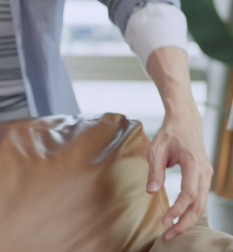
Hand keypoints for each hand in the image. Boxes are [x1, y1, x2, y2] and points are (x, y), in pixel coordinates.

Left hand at [146, 112, 212, 241]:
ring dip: (188, 219)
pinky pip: (201, 198)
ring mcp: (207, 174)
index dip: (177, 210)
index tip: (164, 221)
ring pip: (202, 204)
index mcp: (194, 164)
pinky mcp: (205, 176)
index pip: (189, 194)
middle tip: (167, 236)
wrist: (185, 121)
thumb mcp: (156, 149)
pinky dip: (192, 211)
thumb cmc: (169, 134)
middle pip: (198, 204)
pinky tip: (180, 219)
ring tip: (172, 231)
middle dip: (184, 222)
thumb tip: (151, 192)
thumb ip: (155, 171)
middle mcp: (205, 172)